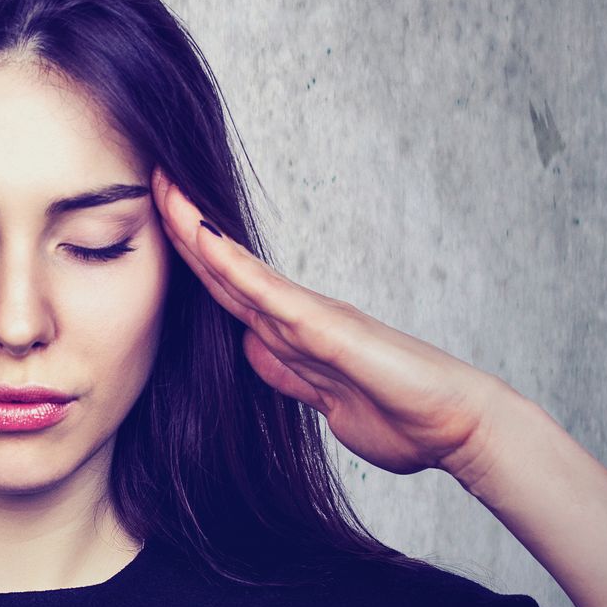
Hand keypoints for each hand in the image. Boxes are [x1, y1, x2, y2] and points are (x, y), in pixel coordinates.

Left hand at [151, 167, 514, 476]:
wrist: (456, 425)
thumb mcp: (324, 400)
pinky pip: (267, 292)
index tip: (158, 227)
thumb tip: (252, 349)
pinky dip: (231, 264)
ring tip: (163, 186)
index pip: (228, 290)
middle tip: (150, 181)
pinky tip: (200, 238)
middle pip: (224, 267)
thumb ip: (288, 373)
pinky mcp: (326, 328)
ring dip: (196, 229)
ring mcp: (311, 317)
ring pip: (236, 268)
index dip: (191, 259)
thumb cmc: (402, 415)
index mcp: (295, 334)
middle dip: (183, 227)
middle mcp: (299, 316)